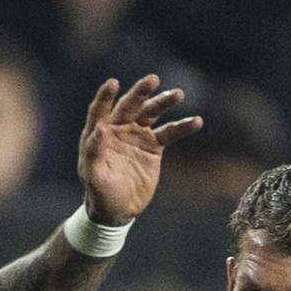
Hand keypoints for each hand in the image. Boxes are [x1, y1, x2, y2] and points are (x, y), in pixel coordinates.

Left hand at [77, 75, 199, 226]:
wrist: (119, 211)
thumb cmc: (100, 194)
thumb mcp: (93, 177)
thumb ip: (94, 152)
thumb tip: (100, 128)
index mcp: (98, 133)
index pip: (100, 110)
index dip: (105, 96)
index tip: (113, 84)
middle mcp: (118, 128)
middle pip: (130, 105)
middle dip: (141, 92)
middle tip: (153, 79)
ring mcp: (137, 135)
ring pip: (151, 113)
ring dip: (164, 102)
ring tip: (178, 94)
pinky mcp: (153, 146)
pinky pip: (169, 133)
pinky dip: (182, 127)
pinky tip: (197, 121)